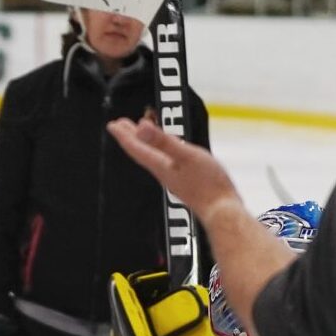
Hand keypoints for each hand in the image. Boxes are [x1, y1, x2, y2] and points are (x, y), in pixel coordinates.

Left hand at [107, 116, 239, 220]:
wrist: (222, 211)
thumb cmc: (208, 185)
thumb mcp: (186, 156)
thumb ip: (164, 141)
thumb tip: (141, 127)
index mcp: (161, 166)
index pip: (137, 148)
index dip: (124, 135)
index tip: (113, 124)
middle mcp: (164, 173)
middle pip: (142, 152)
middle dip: (131, 137)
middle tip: (119, 125)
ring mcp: (174, 179)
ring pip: (153, 156)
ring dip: (144, 142)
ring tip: (140, 132)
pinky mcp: (185, 182)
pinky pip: (165, 161)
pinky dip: (160, 150)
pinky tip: (167, 150)